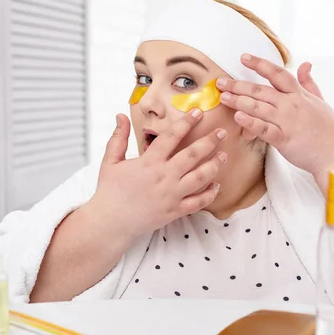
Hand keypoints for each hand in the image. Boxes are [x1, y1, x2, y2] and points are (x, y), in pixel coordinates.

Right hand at [88, 110, 226, 237]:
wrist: (110, 222)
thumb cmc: (109, 191)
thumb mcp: (110, 161)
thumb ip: (119, 137)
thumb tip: (121, 116)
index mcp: (149, 162)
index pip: (172, 136)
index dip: (186, 122)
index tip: (197, 112)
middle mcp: (164, 176)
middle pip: (193, 154)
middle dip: (210, 141)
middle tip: (222, 132)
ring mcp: (172, 194)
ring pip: (201, 177)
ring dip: (214, 165)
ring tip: (224, 155)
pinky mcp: (175, 211)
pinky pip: (198, 202)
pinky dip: (210, 194)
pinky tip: (216, 185)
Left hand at [216, 54, 333, 176]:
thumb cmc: (329, 130)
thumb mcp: (321, 101)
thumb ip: (309, 83)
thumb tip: (305, 63)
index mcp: (299, 95)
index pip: (277, 73)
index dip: (260, 64)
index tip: (243, 57)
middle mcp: (292, 105)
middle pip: (261, 90)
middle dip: (238, 85)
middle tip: (220, 82)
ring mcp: (288, 122)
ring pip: (259, 107)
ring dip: (239, 101)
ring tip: (223, 97)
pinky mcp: (284, 139)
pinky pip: (264, 129)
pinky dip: (251, 122)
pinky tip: (238, 117)